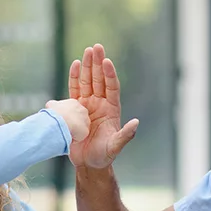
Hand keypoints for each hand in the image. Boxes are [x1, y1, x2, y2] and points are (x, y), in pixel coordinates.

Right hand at [46, 99, 90, 141]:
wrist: (60, 121)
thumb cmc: (55, 113)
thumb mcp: (50, 105)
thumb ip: (53, 105)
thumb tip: (52, 107)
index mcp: (74, 103)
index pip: (73, 110)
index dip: (67, 116)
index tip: (62, 120)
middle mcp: (82, 110)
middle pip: (78, 118)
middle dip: (72, 123)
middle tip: (64, 126)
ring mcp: (86, 120)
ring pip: (80, 127)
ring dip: (74, 131)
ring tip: (65, 131)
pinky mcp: (86, 131)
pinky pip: (79, 136)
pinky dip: (74, 138)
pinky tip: (68, 136)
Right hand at [68, 44, 138, 168]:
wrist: (87, 163)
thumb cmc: (104, 156)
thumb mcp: (115, 146)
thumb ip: (125, 135)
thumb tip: (136, 123)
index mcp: (111, 109)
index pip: (111, 87)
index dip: (109, 74)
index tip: (107, 61)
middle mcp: (100, 103)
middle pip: (99, 79)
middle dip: (98, 63)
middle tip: (96, 47)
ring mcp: (87, 104)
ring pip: (87, 81)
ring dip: (87, 66)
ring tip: (87, 51)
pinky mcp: (74, 109)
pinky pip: (74, 90)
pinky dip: (74, 77)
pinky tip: (76, 65)